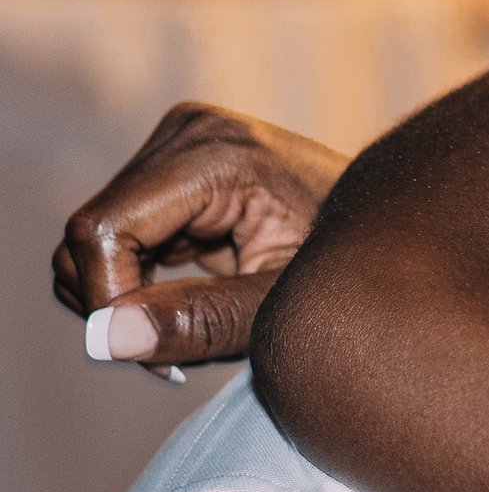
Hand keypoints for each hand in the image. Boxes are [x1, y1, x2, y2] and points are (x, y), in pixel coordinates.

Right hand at [53, 104, 349, 371]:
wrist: (395, 226)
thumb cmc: (350, 265)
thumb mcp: (282, 304)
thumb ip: (200, 321)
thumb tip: (107, 338)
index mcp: (217, 153)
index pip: (104, 232)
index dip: (108, 302)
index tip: (153, 357)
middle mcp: (189, 133)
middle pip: (91, 236)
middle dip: (119, 306)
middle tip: (179, 354)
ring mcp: (180, 145)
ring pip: (96, 241)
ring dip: (128, 298)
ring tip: (200, 323)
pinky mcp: (175, 167)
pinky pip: (119, 237)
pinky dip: (140, 282)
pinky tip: (197, 300)